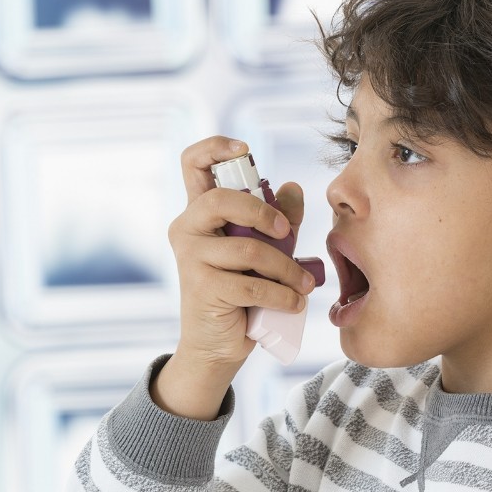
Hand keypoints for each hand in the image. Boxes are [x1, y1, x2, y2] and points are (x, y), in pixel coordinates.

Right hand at [152, 137, 313, 418]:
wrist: (218, 344)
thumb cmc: (242, 289)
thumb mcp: (264, 248)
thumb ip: (278, 218)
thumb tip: (293, 187)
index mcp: (200, 211)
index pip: (192, 163)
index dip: (215, 147)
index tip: (245, 150)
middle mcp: (188, 228)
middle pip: (220, 199)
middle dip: (262, 212)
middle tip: (287, 232)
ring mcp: (191, 258)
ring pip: (248, 249)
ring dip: (287, 269)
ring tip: (303, 285)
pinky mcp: (203, 288)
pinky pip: (253, 283)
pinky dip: (282, 294)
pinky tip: (294, 302)